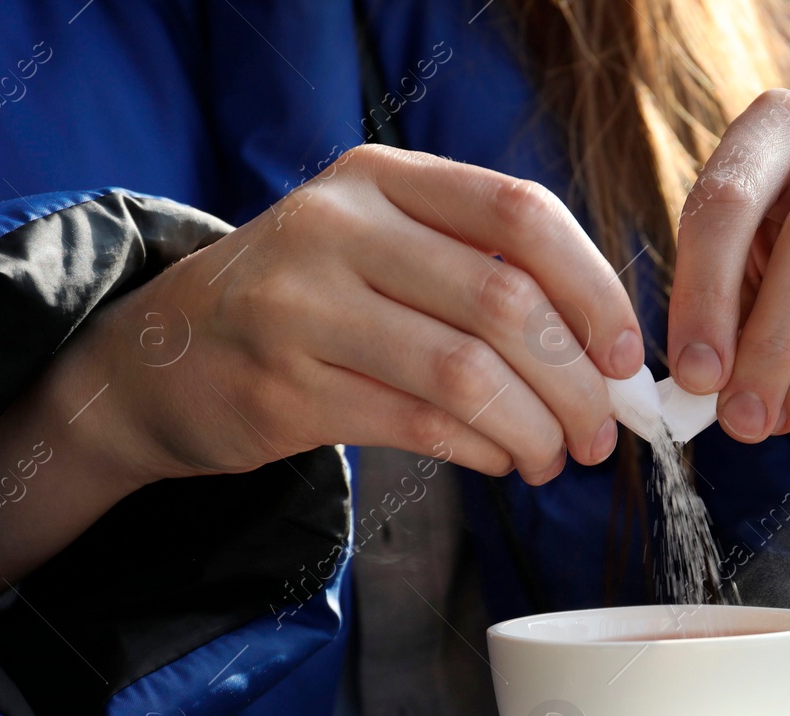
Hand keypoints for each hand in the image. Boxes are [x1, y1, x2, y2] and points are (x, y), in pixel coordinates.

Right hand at [58, 144, 643, 488]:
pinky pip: (422, 425)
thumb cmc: (312, 304)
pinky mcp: (284, 387)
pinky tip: (502, 460)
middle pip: (504, 303)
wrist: (164, 356)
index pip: (520, 216)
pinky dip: (484, 451)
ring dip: (535, 428)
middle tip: (600, 433)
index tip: (625, 357)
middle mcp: (337, 228)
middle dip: (576, 383)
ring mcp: (300, 306)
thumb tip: (610, 357)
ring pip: (468, 374)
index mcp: (381, 180)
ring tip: (554, 457)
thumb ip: (484, 275)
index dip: (593, 290)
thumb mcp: (384, 250)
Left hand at [667, 90, 789, 440]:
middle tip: (738, 415)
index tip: (694, 372)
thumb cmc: (778, 256)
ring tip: (771, 417)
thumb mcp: (736, 263)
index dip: (707, 293)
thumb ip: (717, 307)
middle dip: (770, 341)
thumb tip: (701, 382)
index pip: (733, 198)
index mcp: (777, 123)